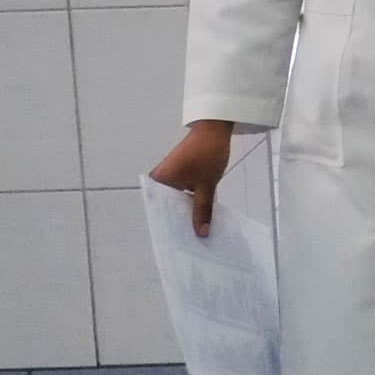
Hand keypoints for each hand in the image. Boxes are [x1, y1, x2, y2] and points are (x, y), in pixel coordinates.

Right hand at [150, 121, 234, 237]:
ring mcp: (169, 177)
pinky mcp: (178, 175)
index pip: (161, 211)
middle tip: (191, 244)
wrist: (214, 129)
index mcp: (159, 182)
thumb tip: (201, 233)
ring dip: (187, 214)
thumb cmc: (207, 154)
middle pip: (169, 207)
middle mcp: (159, 181)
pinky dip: (191, 204)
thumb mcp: (206, 185)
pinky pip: (182, 194)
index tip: (179, 245)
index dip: (170, 228)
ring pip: (177, 201)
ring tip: (197, 235)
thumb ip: (202, 210)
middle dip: (180, 223)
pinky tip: (200, 217)